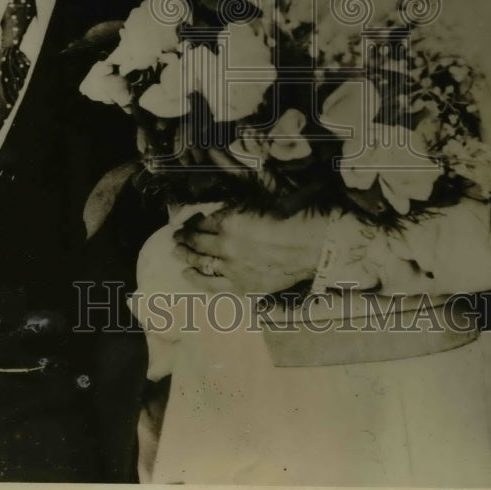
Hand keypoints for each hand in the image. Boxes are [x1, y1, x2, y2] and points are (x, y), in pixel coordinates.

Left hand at [173, 207, 329, 294]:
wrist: (314, 246)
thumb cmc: (291, 218)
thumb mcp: (259, 202)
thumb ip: (234, 206)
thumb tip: (216, 208)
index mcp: (230, 222)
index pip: (201, 222)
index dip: (192, 221)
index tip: (187, 220)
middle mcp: (226, 247)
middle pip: (197, 243)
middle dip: (184, 238)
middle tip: (176, 237)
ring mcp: (233, 269)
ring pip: (200, 264)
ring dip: (186, 257)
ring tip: (177, 252)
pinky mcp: (242, 286)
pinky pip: (213, 286)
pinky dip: (197, 280)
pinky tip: (186, 275)